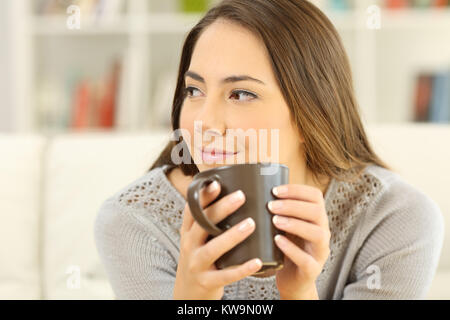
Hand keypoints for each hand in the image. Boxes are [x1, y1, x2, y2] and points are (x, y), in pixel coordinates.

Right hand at [173, 181, 262, 299]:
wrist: (188, 292)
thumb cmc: (199, 257)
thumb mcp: (196, 238)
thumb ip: (207, 220)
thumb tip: (230, 192)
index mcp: (188, 232)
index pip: (191, 210)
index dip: (203, 196)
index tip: (216, 183)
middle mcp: (189, 246)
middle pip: (202, 224)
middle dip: (221, 209)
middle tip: (241, 196)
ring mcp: (196, 264)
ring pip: (213, 248)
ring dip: (232, 236)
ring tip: (251, 224)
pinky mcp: (206, 282)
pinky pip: (226, 276)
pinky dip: (241, 269)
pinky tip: (256, 262)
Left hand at [268, 184, 330, 299]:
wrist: (292, 280)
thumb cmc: (286, 247)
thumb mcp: (284, 226)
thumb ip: (278, 211)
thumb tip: (253, 188)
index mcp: (316, 218)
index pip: (315, 196)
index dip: (297, 190)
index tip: (275, 190)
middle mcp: (323, 232)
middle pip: (317, 212)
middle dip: (293, 206)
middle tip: (271, 205)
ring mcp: (319, 251)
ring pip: (317, 233)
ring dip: (295, 224)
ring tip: (274, 221)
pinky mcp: (312, 269)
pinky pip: (306, 259)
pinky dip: (291, 248)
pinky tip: (277, 241)